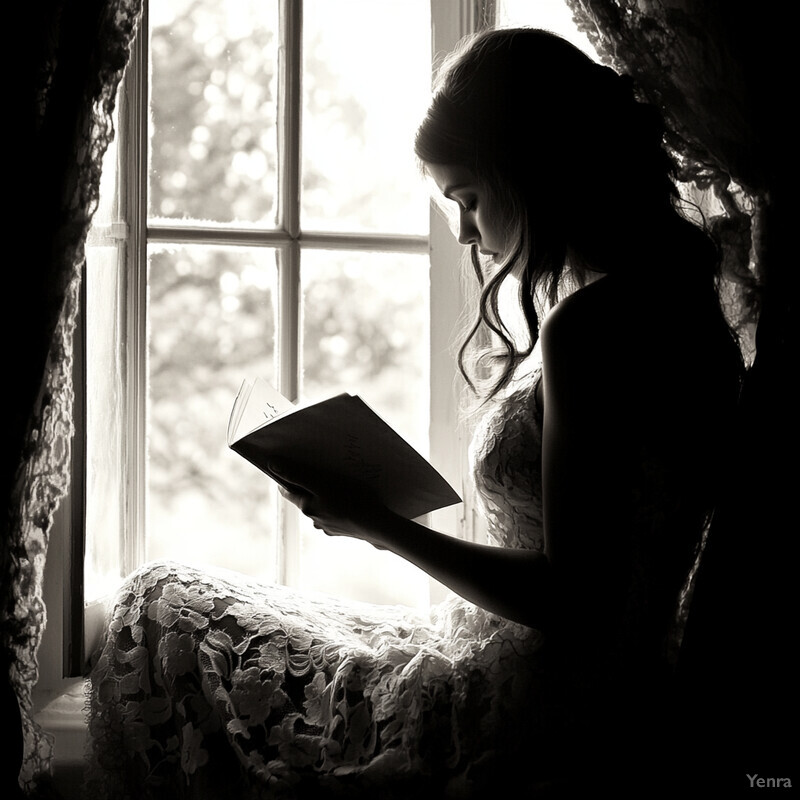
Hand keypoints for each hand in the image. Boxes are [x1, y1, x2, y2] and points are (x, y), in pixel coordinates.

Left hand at [267, 460, 393, 548]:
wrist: (377, 524)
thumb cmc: (351, 499)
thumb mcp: (322, 483)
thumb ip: (296, 475)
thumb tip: (272, 466)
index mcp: (306, 507)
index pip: (288, 490)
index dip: (286, 477)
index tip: (288, 466)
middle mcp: (314, 520)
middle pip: (306, 499)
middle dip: (309, 486)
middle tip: (320, 471)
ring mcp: (328, 527)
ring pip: (321, 507)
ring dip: (325, 497)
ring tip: (339, 485)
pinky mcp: (343, 531)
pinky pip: (335, 515)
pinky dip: (338, 507)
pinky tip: (350, 501)